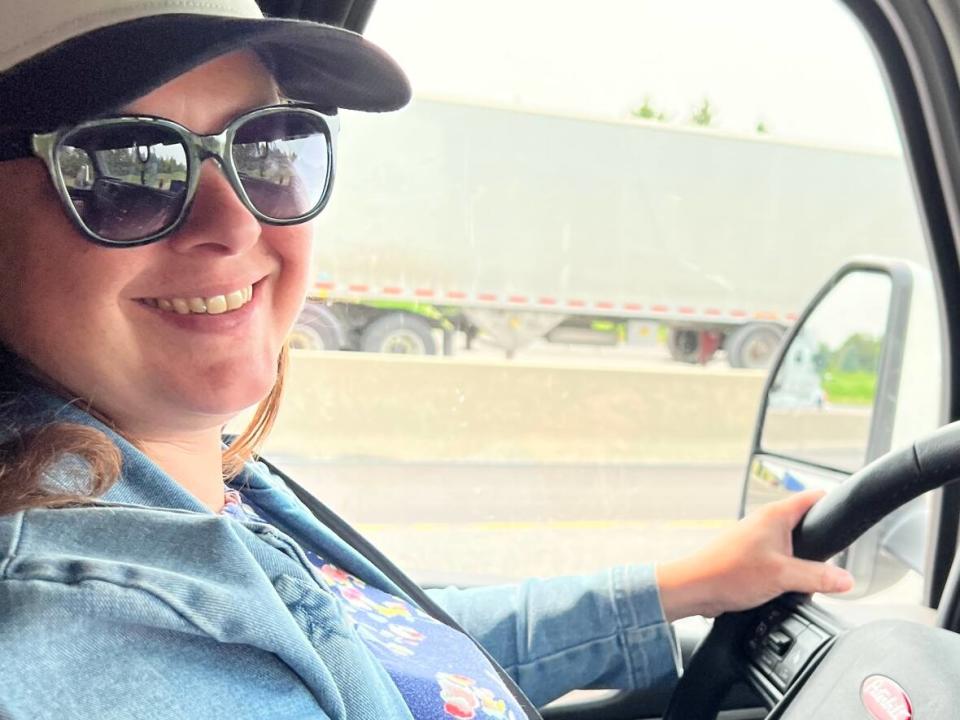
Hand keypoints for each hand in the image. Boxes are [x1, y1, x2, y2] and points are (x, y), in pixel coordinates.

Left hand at [655, 490, 853, 621]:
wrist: (695, 587)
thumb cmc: (729, 573)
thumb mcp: (783, 576)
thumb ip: (818, 577)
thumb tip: (846, 579)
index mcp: (775, 515)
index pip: (814, 497)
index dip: (834, 503)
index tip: (850, 516)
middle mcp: (765, 521)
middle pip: (806, 524)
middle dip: (821, 545)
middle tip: (831, 562)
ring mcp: (757, 538)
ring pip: (792, 546)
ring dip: (802, 562)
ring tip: (805, 579)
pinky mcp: (749, 555)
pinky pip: (778, 560)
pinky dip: (786, 572)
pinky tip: (786, 588)